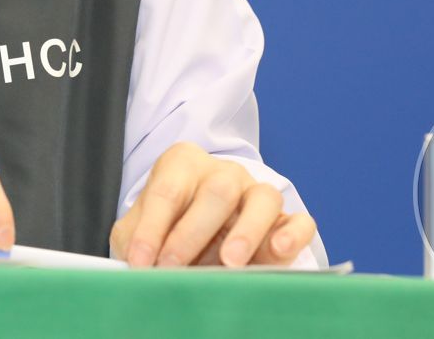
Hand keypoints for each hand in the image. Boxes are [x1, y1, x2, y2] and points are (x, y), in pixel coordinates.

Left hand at [110, 142, 315, 267]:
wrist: (198, 234)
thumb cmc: (166, 228)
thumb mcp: (140, 230)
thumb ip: (135, 241)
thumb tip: (137, 264)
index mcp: (183, 165)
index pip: (167, 192)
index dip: (151, 229)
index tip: (140, 262)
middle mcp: (223, 174)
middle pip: (216, 191)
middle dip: (191, 233)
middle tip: (173, 267)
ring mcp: (256, 193)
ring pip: (263, 199)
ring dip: (247, 231)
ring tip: (230, 262)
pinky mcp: (284, 220)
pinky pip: (298, 221)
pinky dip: (293, 235)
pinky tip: (279, 250)